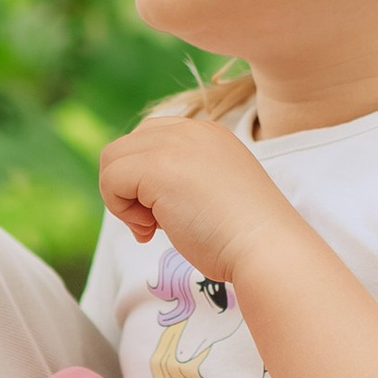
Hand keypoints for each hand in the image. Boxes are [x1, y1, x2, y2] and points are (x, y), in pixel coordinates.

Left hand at [100, 94, 287, 282]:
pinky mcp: (157, 166)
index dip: (146, 179)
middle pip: (127, 146)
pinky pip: (110, 179)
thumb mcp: (214, 192)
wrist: (267, 248)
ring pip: (112, 160)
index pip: (151, 138)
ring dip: (122, 199)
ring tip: (152, 227)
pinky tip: (151, 230)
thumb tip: (139, 193)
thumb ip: (183, 180)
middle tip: (154, 223)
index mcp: (209, 134)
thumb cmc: (245, 237)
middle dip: (130, 187)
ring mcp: (174, 143)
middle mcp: (191, 130)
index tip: (167, 213)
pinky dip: (120, 209)